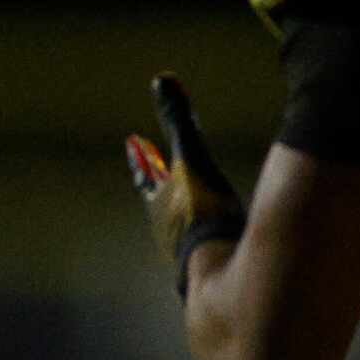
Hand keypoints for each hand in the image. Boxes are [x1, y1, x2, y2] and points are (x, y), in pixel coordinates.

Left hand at [125, 76, 247, 298]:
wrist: (224, 279)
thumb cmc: (201, 217)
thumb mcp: (190, 162)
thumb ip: (178, 123)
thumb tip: (162, 79)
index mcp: (162, 205)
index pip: (147, 175)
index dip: (143, 160)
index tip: (132, 144)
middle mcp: (171, 231)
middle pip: (162, 204)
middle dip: (160, 187)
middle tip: (153, 174)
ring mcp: (193, 254)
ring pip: (184, 231)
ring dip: (186, 218)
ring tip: (191, 216)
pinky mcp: (218, 272)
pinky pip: (210, 252)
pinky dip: (214, 243)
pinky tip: (227, 252)